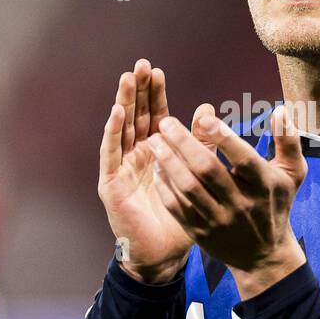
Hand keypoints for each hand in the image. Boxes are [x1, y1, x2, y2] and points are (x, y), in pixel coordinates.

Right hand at [98, 60, 197, 283]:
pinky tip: (116, 113)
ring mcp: (122, 168)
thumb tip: (208, 109)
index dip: (155, 94)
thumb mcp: (197, 174)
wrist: (165, 254)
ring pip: (121, 129)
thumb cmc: (182, 217)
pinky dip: (112, 132)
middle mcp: (137, 156)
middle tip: (141, 65)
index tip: (158, 70)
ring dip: (123, 103)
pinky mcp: (112, 183)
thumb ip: (201, 144)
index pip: (154, 116)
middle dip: (137, 91)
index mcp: (157, 152)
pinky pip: (111, 154)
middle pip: (135, 116)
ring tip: (127, 79)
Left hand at [147, 104, 306, 297]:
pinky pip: (178, 207)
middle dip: (184, 144)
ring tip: (153, 141)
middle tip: (166, 122)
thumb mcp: (292, 174)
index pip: (242, 158)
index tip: (203, 118)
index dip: (223, 137)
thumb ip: (288, 141)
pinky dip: (165, 187)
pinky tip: (157, 168)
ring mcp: (219, 220)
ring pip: (189, 188)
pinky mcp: (200, 233)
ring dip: (168, 162)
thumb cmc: (276, 204)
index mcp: (263, 185)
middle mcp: (241, 203)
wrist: (264, 255)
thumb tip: (280, 110)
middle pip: (208, 170)